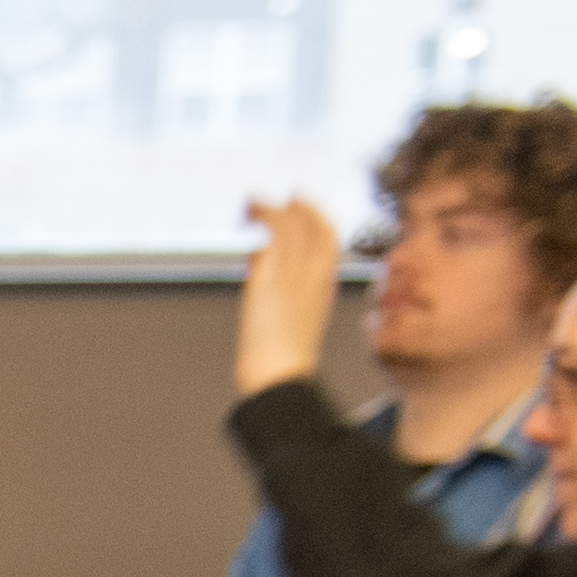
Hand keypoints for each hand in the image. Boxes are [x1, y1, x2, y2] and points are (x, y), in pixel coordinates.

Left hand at [233, 195, 347, 399]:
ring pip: (294, 224)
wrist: (281, 376)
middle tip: (270, 201)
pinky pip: (275, 231)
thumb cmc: (280, 362)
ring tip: (248, 206)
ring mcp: (298, 274)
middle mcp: (316, 275)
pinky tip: (246, 215)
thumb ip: (281, 294)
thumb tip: (257, 270)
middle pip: (316, 226)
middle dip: (296, 207)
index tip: (298, 206)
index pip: (330, 240)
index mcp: (324, 287)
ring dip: (269, 209)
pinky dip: (261, 216)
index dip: (316, 218)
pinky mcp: (275, 276)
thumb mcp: (290, 321)